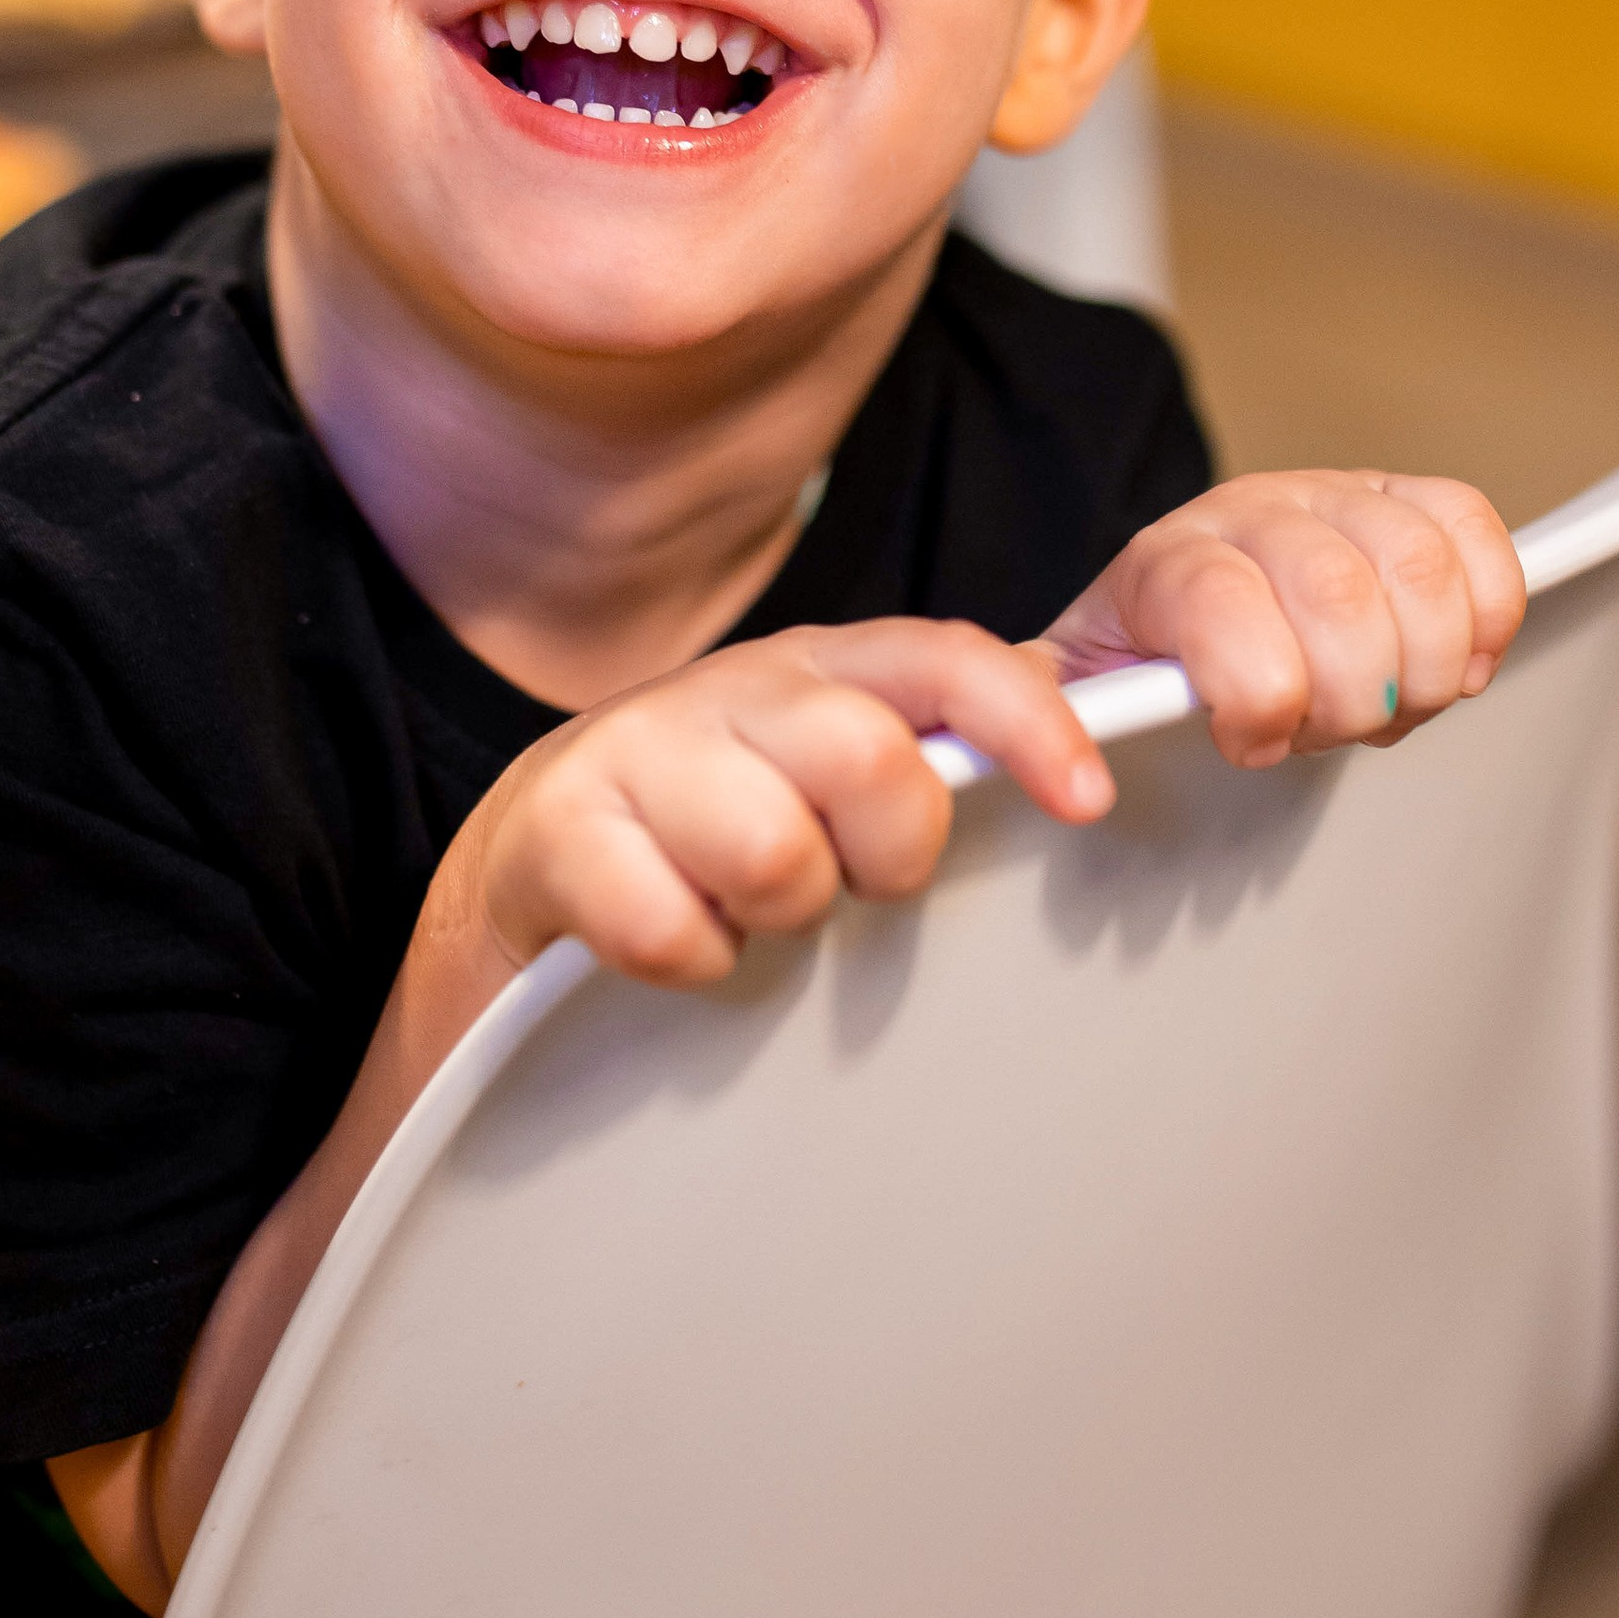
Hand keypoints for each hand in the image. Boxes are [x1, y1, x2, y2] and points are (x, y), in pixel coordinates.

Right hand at [438, 620, 1114, 995]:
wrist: (530, 860)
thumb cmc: (716, 826)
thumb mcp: (829, 773)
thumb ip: (937, 753)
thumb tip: (1086, 764)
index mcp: (823, 670)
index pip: (947, 657)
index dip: (1028, 722)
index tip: (1088, 803)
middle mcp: (735, 688)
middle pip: (870, 760)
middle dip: (883, 855)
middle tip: (844, 884)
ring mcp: (636, 749)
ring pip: (772, 852)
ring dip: (778, 914)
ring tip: (748, 909)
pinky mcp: (552, 831)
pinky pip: (669, 930)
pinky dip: (689, 960)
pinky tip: (673, 938)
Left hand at [1042, 470, 1525, 769]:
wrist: (1181, 602)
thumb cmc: (1141, 665)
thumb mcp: (1072, 693)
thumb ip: (1041, 721)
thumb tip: (1063, 770)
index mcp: (1166, 560)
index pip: (1223, 605)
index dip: (1256, 694)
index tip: (1252, 743)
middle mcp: (1253, 508)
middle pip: (1339, 595)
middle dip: (1350, 699)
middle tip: (1325, 729)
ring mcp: (1336, 493)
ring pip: (1420, 570)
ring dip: (1424, 669)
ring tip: (1384, 703)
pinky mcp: (1406, 497)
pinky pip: (1475, 530)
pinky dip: (1486, 612)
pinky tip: (1451, 663)